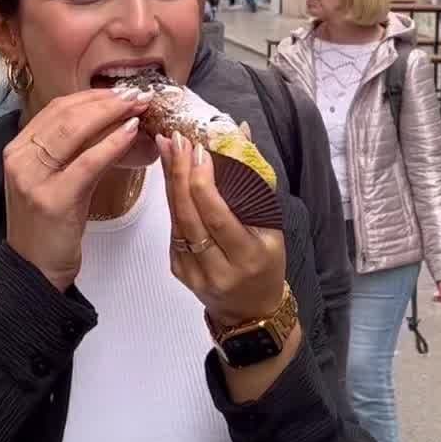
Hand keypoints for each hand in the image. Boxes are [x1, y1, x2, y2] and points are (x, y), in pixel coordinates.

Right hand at [4, 90, 148, 289]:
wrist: (35, 269)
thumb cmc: (49, 225)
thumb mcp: (51, 179)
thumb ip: (69, 150)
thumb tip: (109, 120)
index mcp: (17, 149)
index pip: (56, 109)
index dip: (92, 96)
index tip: (122, 91)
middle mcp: (19, 159)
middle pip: (66, 114)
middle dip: (107, 101)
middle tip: (137, 95)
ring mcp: (32, 179)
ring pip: (75, 131)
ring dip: (113, 115)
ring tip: (139, 108)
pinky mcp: (53, 199)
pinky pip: (87, 161)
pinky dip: (112, 143)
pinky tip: (131, 134)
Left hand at [158, 132, 286, 331]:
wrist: (249, 309)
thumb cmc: (266, 262)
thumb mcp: (272, 226)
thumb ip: (255, 180)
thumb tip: (239, 132)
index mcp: (248, 257)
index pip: (219, 217)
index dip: (205, 183)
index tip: (199, 151)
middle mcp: (219, 268)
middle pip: (191, 216)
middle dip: (181, 173)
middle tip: (177, 140)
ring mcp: (194, 272)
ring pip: (177, 220)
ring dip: (170, 180)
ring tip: (168, 147)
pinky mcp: (178, 270)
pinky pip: (173, 229)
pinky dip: (172, 199)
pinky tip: (170, 174)